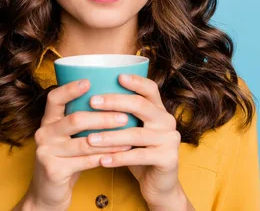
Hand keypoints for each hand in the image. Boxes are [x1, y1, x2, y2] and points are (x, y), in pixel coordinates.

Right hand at [25, 79, 133, 209]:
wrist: (47, 193)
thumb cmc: (65, 159)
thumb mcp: (66, 137)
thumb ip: (78, 120)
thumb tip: (111, 99)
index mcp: (47, 121)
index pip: (54, 99)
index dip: (70, 89)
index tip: (89, 82)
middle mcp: (44, 134)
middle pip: (75, 119)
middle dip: (102, 117)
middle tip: (125, 116)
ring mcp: (47, 153)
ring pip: (84, 142)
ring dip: (109, 138)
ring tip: (129, 135)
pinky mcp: (54, 171)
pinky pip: (85, 161)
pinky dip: (105, 156)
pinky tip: (121, 153)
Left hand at [85, 74, 188, 208]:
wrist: (159, 185)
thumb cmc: (139, 153)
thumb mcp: (133, 131)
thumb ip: (122, 116)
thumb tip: (90, 99)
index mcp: (159, 110)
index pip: (150, 89)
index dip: (135, 81)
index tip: (116, 76)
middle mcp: (167, 121)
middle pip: (141, 105)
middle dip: (114, 102)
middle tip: (92, 102)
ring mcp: (170, 139)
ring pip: (136, 133)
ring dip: (110, 136)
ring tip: (89, 139)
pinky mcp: (168, 159)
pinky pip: (139, 156)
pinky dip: (118, 158)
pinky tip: (102, 160)